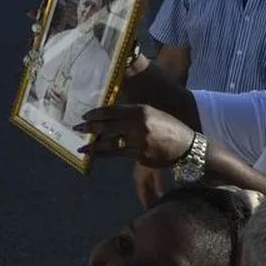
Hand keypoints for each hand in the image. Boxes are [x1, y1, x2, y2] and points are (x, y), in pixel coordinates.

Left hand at [75, 103, 194, 167]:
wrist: (187, 146)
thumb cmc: (168, 127)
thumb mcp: (151, 113)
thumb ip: (132, 114)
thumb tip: (109, 117)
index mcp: (140, 110)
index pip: (112, 111)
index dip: (96, 114)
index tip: (85, 116)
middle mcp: (138, 124)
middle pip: (108, 125)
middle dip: (90, 127)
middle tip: (77, 127)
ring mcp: (138, 140)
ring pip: (110, 142)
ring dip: (93, 144)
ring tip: (81, 145)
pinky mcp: (139, 155)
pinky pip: (117, 153)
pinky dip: (104, 154)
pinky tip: (95, 154)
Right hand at [132, 163, 165, 207]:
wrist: (149, 145)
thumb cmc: (151, 159)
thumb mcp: (156, 173)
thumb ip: (158, 184)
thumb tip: (160, 196)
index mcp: (139, 180)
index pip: (141, 194)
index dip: (145, 202)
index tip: (148, 211)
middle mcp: (138, 177)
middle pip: (144, 191)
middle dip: (148, 198)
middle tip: (153, 207)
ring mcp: (141, 173)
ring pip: (146, 186)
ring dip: (150, 192)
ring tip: (156, 199)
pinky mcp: (145, 169)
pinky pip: (148, 181)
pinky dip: (152, 186)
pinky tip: (156, 188)